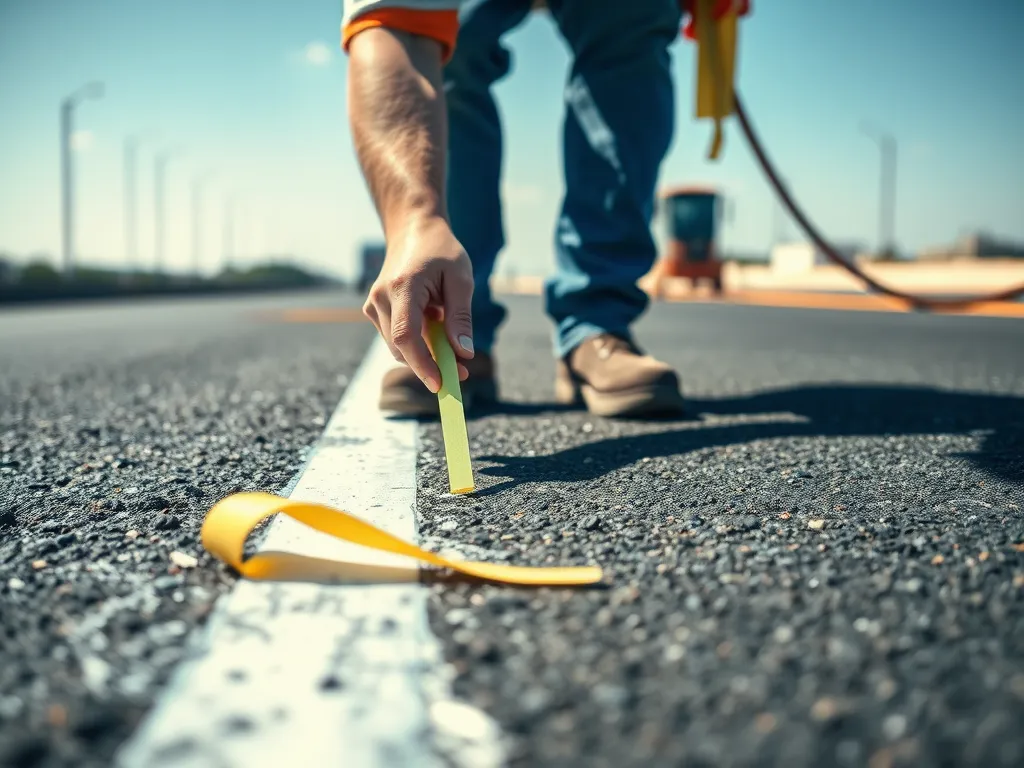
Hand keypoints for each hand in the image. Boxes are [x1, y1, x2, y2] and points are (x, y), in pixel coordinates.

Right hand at [363, 216, 473, 391]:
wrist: (413, 230)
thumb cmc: (441, 251)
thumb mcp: (461, 278)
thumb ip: (461, 316)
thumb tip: (463, 352)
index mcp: (403, 286)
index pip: (406, 336)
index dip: (422, 364)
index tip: (440, 384)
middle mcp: (381, 297)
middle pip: (401, 347)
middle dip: (430, 364)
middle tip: (461, 371)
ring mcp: (374, 304)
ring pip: (398, 346)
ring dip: (425, 354)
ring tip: (452, 344)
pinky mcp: (374, 310)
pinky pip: (396, 337)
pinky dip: (417, 343)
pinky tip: (434, 326)